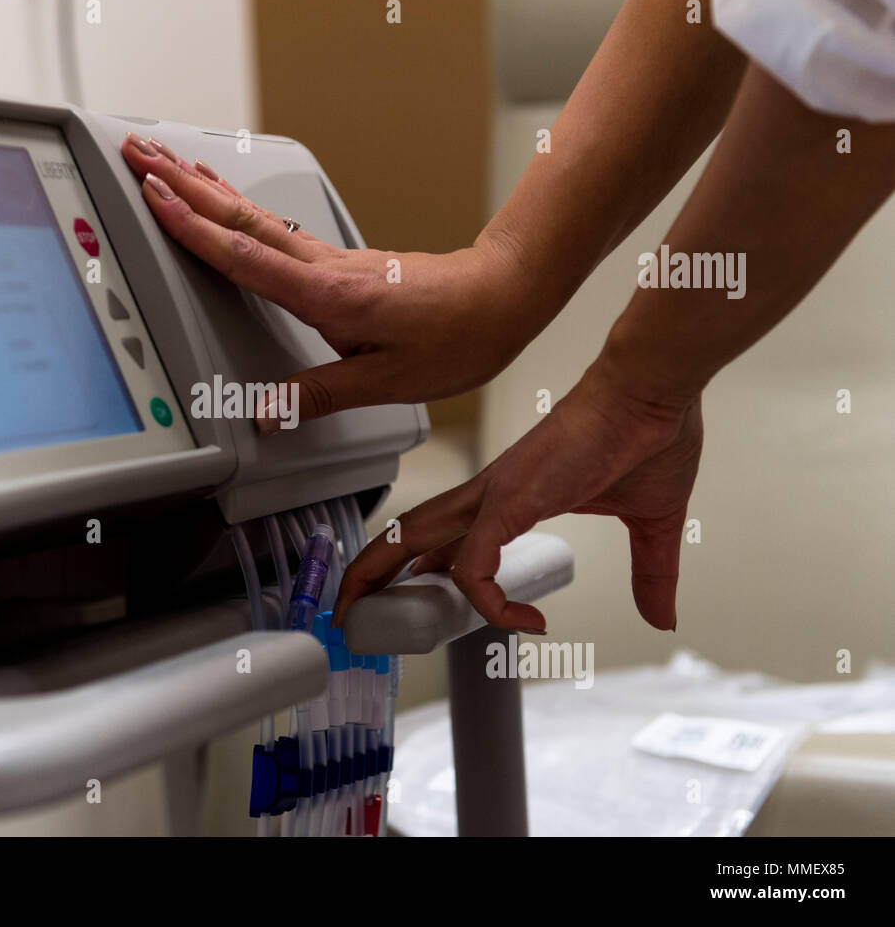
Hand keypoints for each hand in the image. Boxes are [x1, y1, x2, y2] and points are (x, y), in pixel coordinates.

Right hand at [119, 132, 550, 430]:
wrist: (504, 295)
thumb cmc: (459, 335)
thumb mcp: (388, 381)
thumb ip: (319, 396)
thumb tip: (265, 413)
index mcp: (328, 295)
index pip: (245, 257)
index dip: (194, 230)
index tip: (153, 200)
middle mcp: (324, 267)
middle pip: (239, 221)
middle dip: (182, 188)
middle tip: (137, 157)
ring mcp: (330, 258)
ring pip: (254, 217)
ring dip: (204, 190)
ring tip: (165, 165)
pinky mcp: (340, 260)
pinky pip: (275, 228)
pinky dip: (239, 208)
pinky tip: (227, 204)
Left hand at [335, 356, 702, 632]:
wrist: (654, 390)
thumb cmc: (648, 434)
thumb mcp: (649, 523)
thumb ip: (649, 573)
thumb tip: (661, 615)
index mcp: (510, 496)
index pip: (450, 538)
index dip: (427, 571)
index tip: (432, 608)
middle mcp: (491, 493)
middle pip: (411, 533)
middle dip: (373, 572)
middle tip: (349, 610)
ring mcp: (496, 494)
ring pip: (416, 538)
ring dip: (381, 577)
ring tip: (361, 617)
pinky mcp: (511, 499)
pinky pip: (475, 561)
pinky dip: (486, 597)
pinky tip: (519, 619)